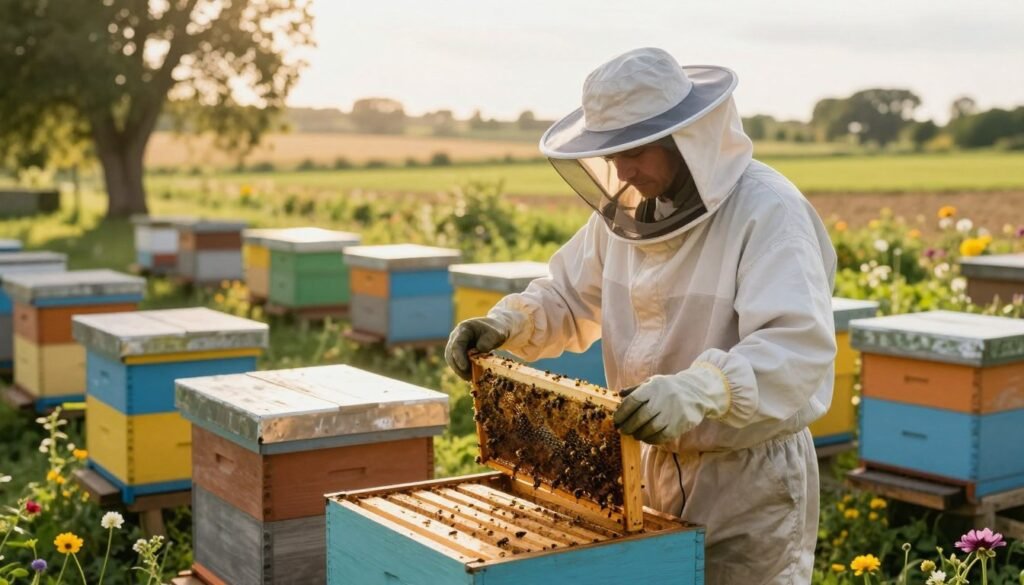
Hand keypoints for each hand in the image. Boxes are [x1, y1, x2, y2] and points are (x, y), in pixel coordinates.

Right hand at [444, 317, 510, 380]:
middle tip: (468, 377)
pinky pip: (456, 362)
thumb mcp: (496, 335)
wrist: (494, 332)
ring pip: (451, 359)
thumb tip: (479, 349)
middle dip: (458, 367)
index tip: (465, 368)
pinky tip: (470, 377)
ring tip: (470, 378)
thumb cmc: (495, 332)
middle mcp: (456, 336)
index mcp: (464, 329)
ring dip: (459, 370)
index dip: (459, 357)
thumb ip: (488, 341)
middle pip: (450, 353)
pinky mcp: (458, 352)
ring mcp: (455, 344)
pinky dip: (462, 370)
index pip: (457, 344)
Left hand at [613, 365, 728, 443]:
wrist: (697, 392)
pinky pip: (661, 436)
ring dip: (639, 434)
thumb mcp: (653, 382)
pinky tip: (646, 438)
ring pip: (650, 429)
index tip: (616, 419)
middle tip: (622, 430)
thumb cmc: (669, 388)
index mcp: (653, 388)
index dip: (622, 412)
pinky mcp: (679, 425)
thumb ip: (636, 389)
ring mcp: (671, 413)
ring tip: (634, 434)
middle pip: (639, 417)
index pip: (632, 401)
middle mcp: (661, 400)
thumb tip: (619, 394)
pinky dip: (651, 439)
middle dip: (628, 426)